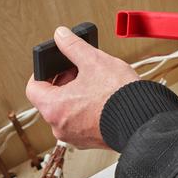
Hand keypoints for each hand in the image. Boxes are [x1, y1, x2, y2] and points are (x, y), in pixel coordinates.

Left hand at [26, 26, 138, 148]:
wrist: (144, 118)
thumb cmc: (118, 96)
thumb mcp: (94, 61)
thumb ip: (73, 47)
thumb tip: (62, 36)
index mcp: (54, 108)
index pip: (34, 88)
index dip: (43, 72)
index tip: (54, 65)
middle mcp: (60, 127)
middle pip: (52, 99)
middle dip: (65, 82)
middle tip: (81, 70)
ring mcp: (76, 137)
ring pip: (68, 112)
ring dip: (77, 96)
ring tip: (96, 83)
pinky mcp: (92, 141)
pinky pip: (82, 122)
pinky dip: (88, 110)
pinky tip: (104, 99)